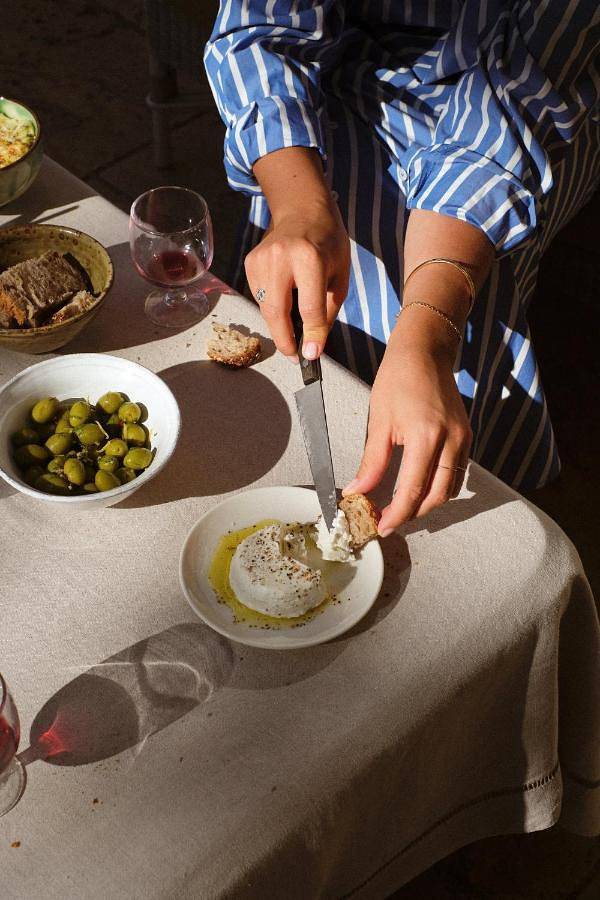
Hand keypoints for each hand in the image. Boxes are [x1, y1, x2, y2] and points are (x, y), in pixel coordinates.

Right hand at [244, 201, 349, 359]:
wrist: (302, 209)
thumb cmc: (327, 243)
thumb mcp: (339, 276)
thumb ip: (327, 310)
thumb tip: (314, 345)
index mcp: (309, 259)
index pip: (308, 307)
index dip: (310, 336)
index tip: (310, 357)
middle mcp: (280, 258)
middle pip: (277, 312)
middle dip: (284, 340)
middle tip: (294, 356)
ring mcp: (260, 259)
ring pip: (266, 308)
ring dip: (279, 325)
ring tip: (293, 330)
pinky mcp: (250, 263)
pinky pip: (260, 297)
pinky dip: (272, 307)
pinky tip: (285, 299)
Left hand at [344, 320, 471, 534]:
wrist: (424, 352)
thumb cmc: (398, 379)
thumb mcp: (379, 421)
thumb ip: (372, 462)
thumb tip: (357, 491)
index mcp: (426, 436)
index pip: (413, 490)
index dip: (397, 514)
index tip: (381, 526)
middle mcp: (450, 441)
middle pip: (436, 496)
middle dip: (413, 514)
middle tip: (389, 521)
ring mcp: (462, 439)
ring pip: (450, 488)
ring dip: (428, 504)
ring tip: (402, 508)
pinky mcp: (466, 436)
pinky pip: (458, 473)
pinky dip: (440, 487)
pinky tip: (421, 489)